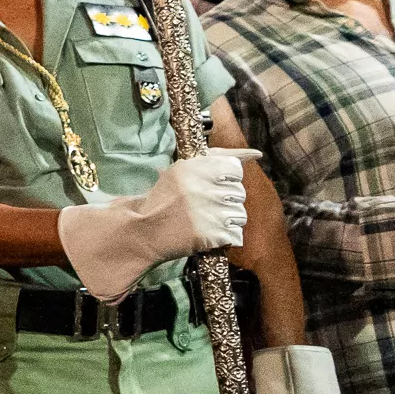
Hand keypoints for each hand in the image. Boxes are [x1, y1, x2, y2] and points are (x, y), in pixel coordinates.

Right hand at [54, 150, 251, 299]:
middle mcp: (203, 187)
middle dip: (225, 203)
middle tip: (204, 210)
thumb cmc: (158, 204)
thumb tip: (255, 154)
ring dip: (226, 222)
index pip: (235, 169)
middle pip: (238, 193)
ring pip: (239, 215)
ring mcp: (209, 212)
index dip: (228, 180)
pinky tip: (208, 237)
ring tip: (205, 224)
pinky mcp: (211, 235)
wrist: (138, 235)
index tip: (215, 188)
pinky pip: (235, 236)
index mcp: (194, 168)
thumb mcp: (178, 173)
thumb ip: (214, 160)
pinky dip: (225, 239)